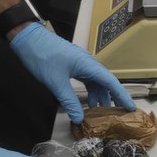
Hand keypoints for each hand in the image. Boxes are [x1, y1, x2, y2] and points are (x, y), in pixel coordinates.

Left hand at [10, 23, 135, 122]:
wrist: (26, 38)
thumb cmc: (41, 55)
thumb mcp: (55, 82)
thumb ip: (69, 101)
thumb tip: (79, 118)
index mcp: (88, 65)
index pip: (111, 82)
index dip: (122, 96)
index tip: (131, 108)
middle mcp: (88, 63)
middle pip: (106, 82)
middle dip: (113, 98)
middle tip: (118, 114)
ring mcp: (81, 63)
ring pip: (97, 82)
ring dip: (100, 96)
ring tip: (99, 112)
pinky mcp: (74, 64)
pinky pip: (88, 80)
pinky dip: (90, 91)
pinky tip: (87, 101)